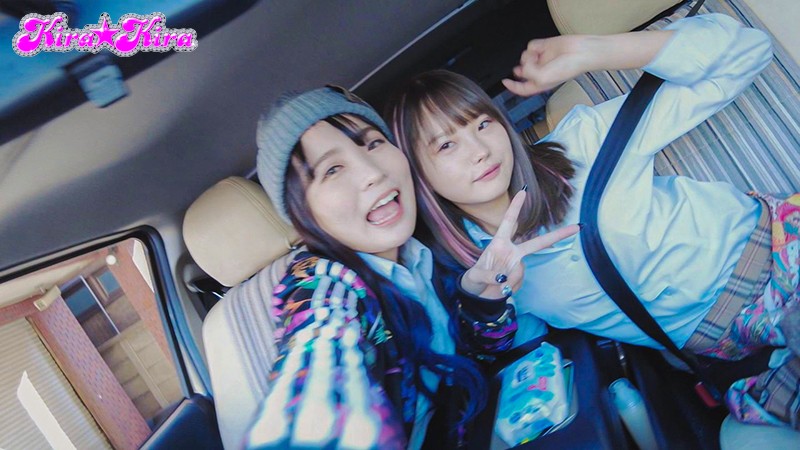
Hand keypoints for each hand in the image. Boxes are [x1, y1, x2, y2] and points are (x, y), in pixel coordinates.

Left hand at [461, 190, 580, 297]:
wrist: (479, 295)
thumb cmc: (475, 280)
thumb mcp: (475, 276)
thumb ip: (488, 275)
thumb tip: (503, 278)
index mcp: (499, 243)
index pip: (508, 221)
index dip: (516, 207)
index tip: (524, 191)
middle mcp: (511, 251)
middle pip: (537, 243)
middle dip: (557, 235)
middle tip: (576, 227)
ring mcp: (516, 264)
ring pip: (519, 271)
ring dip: (507, 280)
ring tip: (495, 284)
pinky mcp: (519, 276)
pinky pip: (518, 282)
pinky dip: (509, 287)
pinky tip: (502, 288)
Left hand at [502, 35, 590, 96]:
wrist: (579, 52)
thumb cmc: (567, 69)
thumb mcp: (543, 78)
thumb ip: (528, 73)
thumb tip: (524, 64)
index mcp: (539, 84)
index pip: (522, 88)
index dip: (512, 86)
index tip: (505, 81)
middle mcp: (539, 72)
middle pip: (522, 71)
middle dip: (520, 68)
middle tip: (524, 67)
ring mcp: (541, 59)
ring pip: (525, 57)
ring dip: (528, 56)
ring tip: (537, 56)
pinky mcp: (544, 46)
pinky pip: (532, 46)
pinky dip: (535, 47)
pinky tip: (542, 48)